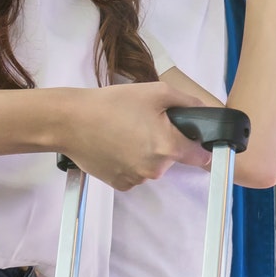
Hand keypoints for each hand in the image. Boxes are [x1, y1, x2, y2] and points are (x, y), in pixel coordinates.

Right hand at [58, 81, 211, 190]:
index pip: (200, 156)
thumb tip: (204, 112)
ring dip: (146, 153)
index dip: (200, 146)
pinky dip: (130, 162)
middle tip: (145, 123)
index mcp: (168, 146)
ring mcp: (137, 179)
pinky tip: (116, 145)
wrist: (71, 121)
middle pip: (173, 158)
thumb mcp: (156, 92)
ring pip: (153, 166)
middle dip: (166, 143)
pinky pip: (135, 173)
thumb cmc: (112, 104)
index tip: (193, 139)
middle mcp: (155, 169)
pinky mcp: (120, 184)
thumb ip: (187, 102)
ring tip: (126, 132)